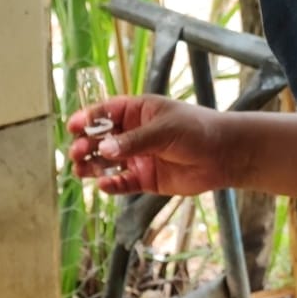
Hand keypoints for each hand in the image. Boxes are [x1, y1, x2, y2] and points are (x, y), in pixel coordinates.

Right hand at [68, 96, 231, 196]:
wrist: (224, 155)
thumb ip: (134, 141)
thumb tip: (106, 149)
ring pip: (108, 162)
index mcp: (138, 112)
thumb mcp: (164, 130)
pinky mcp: (145, 179)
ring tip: (80, 170)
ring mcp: (138, 157)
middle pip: (101, 139)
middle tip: (78, 152)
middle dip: (87, 145)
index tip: (72, 127)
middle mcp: (134, 134)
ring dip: (92, 166)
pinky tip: (103, 185)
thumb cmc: (197, 130)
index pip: (106, 113)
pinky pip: (122, 183)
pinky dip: (111, 185)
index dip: (87, 119)